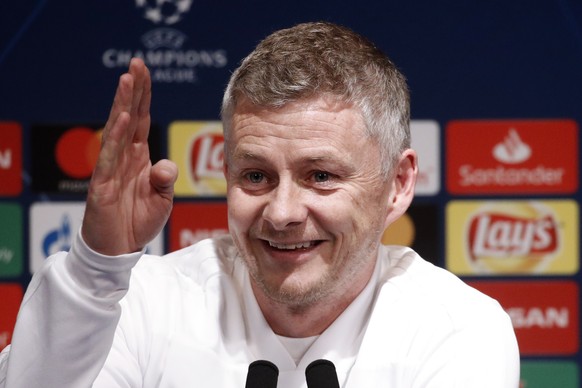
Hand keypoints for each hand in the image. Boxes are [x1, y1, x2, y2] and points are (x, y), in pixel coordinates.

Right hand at [82, 58, 177, 255]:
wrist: (119, 249)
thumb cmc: (138, 221)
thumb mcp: (162, 199)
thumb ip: (165, 179)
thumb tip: (165, 165)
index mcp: (138, 157)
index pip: (141, 119)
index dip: (143, 96)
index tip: (145, 71)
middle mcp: (124, 157)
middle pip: (129, 117)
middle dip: (133, 90)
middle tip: (137, 64)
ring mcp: (111, 168)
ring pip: (118, 131)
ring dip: (123, 105)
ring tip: (128, 81)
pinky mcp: (102, 184)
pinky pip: (110, 157)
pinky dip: (117, 137)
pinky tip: (122, 118)